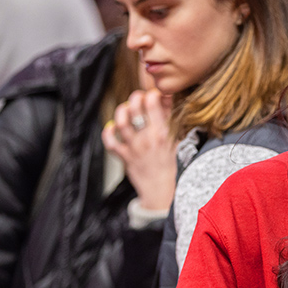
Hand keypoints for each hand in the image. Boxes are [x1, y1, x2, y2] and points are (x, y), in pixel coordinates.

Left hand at [102, 88, 177, 214]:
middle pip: (135, 108)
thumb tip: (169, 101)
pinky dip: (108, 132)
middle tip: (139, 98)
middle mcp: (148, 138)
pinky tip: (112, 127)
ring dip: (121, 111)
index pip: (153, 103)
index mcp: (164, 133)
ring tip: (126, 109)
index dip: (153, 94)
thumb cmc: (174, 168)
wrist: (164, 193)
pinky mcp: (125, 157)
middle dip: (135, 98)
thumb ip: (174, 121)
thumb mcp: (180, 142)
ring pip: (121, 122)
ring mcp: (135, 148)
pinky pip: (110, 142)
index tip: (155, 95)